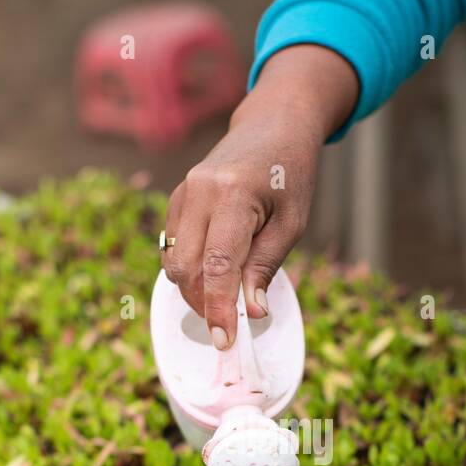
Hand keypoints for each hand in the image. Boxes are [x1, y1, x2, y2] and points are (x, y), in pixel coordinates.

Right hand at [161, 44, 358, 347]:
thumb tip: (253, 311)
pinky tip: (216, 268)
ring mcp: (183, 193)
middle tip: (230, 321)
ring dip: (195, 288)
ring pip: (173, 261)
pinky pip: (174, 247)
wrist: (273, 125)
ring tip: (227, 293)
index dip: (219, 308)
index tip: (225, 340)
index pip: (218, 265)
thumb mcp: (292, 223)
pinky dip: (191, 268)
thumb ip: (266, 266)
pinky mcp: (177, 199)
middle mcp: (199, 192)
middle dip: (203, 302)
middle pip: (185, 269)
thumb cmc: (290, 173)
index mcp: (234, 195)